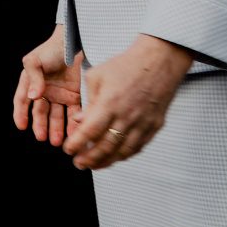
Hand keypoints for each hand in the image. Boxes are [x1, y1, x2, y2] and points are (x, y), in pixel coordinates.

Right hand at [13, 25, 80, 147]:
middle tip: (42, 137)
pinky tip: (74, 133)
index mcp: (31, 83)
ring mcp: (60, 95)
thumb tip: (33, 96)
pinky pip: (74, 113)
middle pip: (40, 112)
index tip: (21, 126)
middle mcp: (44, 92)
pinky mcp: (75, 97)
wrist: (74, 43)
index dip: (20, 114)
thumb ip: (33, 78)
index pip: (23, 101)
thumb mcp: (35, 60)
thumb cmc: (51, 49)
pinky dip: (74, 124)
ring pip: (57, 117)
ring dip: (57, 129)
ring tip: (58, 141)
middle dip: (41, 126)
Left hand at [63, 35, 193, 169]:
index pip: (89, 132)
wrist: (158, 61)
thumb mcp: (96, 76)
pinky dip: (124, 155)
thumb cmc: (125, 65)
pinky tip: (114, 157)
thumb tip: (78, 121)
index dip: (77, 144)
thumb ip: (88, 102)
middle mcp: (127, 117)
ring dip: (106, 161)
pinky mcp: (154, 125)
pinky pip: (138, 146)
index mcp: (109, 103)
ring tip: (93, 165)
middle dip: (89, 159)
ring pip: (123, 151)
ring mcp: (143, 123)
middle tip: (78, 163)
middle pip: (106, 147)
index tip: (68, 150)